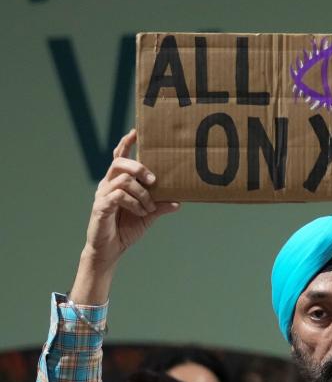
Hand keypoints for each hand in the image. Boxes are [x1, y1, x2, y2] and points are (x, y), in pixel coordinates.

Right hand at [83, 129, 178, 269]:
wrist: (110, 250)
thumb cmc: (126, 229)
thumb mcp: (148, 216)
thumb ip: (161, 206)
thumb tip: (180, 202)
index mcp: (118, 182)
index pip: (119, 157)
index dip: (126, 143)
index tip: (136, 131)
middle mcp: (108, 184)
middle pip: (120, 163)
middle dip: (139, 168)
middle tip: (153, 180)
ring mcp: (103, 194)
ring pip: (123, 180)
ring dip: (142, 193)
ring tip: (149, 207)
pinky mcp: (101, 207)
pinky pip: (118, 196)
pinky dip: (134, 203)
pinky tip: (141, 212)